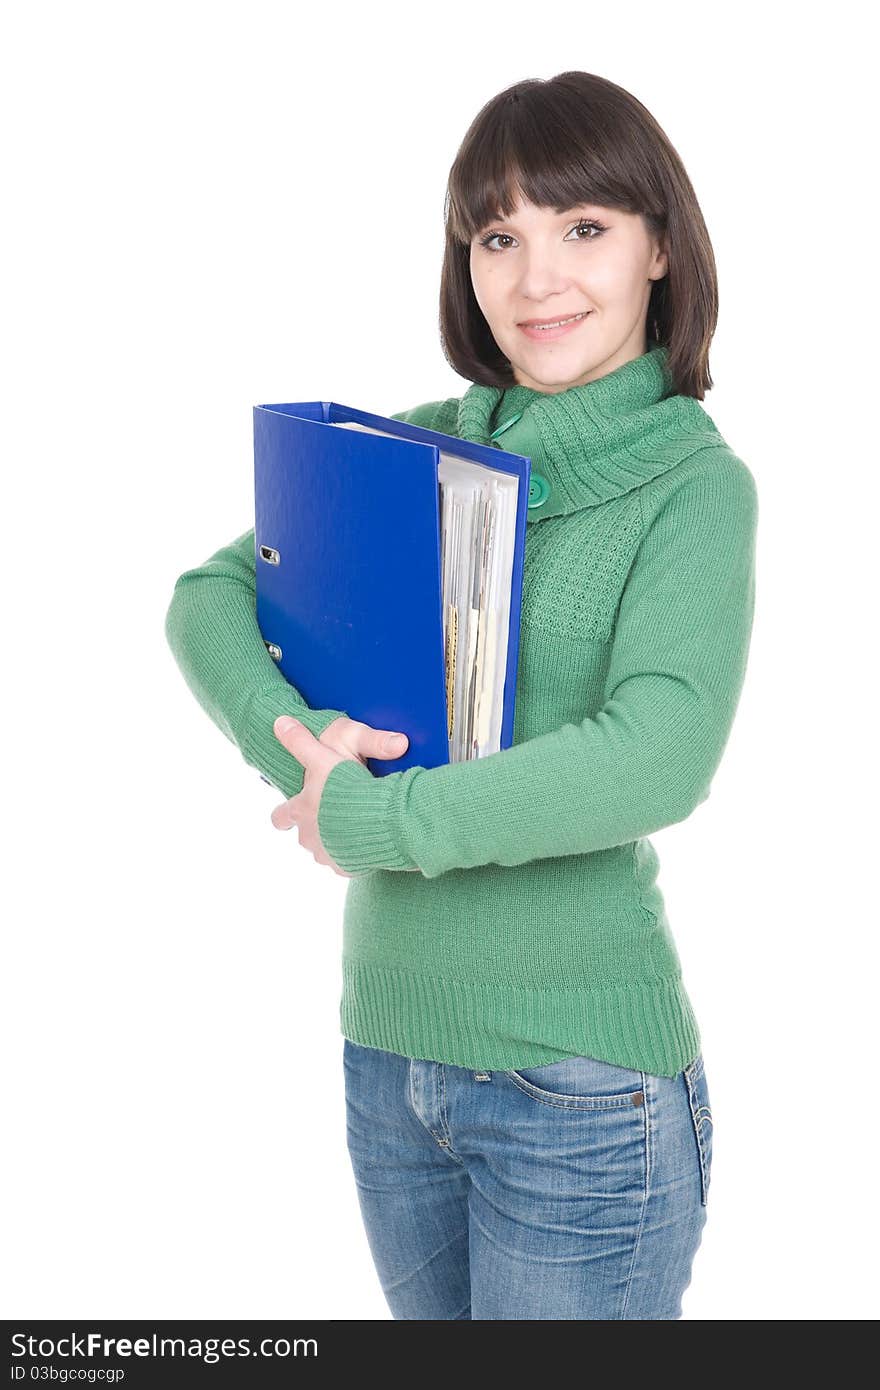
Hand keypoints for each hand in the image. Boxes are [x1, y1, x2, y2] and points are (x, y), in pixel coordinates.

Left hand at [270, 715, 408, 875]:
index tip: (285, 817)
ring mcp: (329, 855)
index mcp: (302, 811)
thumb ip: (301, 742)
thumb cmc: (348, 786)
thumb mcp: (323, 757)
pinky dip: (357, 854)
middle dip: (315, 830)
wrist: (379, 818)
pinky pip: (350, 863)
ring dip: (337, 842)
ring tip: (355, 828)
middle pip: (304, 838)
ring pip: (326, 852)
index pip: (281, 816)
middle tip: (331, 820)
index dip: (283, 815)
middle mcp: (310, 837)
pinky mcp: (350, 867)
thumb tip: (278, 721)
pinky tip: (370, 840)